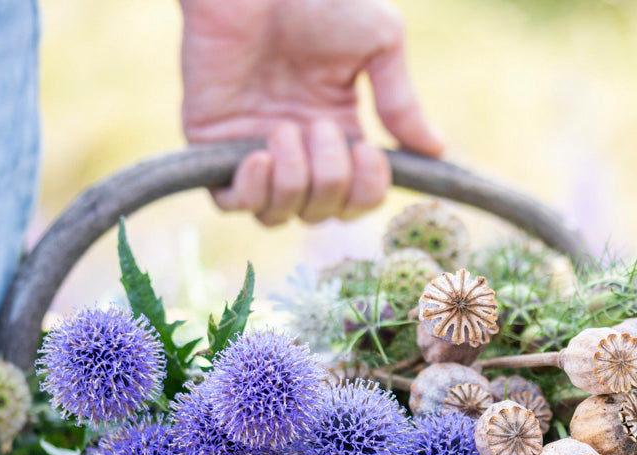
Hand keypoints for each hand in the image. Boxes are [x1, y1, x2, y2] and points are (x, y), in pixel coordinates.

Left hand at [180, 0, 443, 224]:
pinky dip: (253, 191)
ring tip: (285, 129)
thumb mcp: (379, 43)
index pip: (357, 198)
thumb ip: (402, 103)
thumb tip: (436, 151)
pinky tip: (260, 155)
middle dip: (329, 179)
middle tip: (319, 126)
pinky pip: (232, 204)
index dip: (366, 192)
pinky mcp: (213, 149)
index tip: (368, 153)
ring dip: (293, 181)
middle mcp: (298, 153)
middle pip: (320, 213)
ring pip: (279, 216)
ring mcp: (255, 154)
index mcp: (339, 134)